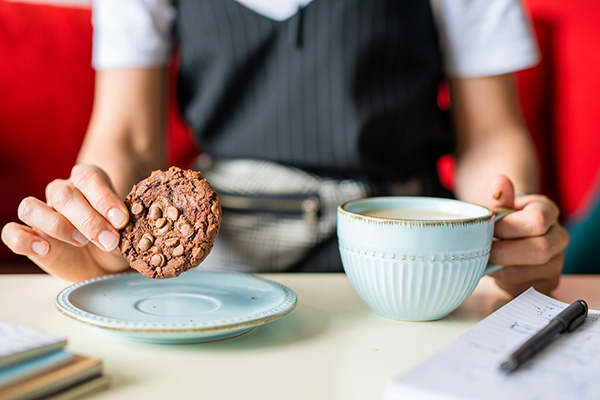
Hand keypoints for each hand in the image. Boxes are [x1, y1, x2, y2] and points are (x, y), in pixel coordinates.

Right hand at [1, 164, 130, 281]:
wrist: (106, 264)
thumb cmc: (117, 239)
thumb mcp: (128, 231)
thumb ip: (125, 226)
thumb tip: (127, 226)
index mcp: (88, 182)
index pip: (88, 178)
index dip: (104, 198)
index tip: (121, 220)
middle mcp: (62, 193)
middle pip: (63, 194)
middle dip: (88, 219)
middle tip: (109, 239)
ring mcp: (42, 214)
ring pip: (31, 207)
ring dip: (57, 225)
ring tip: (81, 241)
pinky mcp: (29, 237)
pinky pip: (12, 232)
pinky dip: (23, 240)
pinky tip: (44, 249)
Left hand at [485, 176, 568, 295]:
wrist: (506, 240)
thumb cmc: (502, 221)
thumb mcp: (498, 207)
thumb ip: (498, 197)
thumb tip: (499, 182)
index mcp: (547, 211)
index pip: (537, 221)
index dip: (507, 227)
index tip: (489, 229)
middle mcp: (559, 237)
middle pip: (539, 250)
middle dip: (504, 252)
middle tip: (486, 249)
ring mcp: (556, 263)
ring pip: (525, 273)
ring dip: (499, 267)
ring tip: (490, 258)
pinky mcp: (547, 283)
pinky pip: (521, 288)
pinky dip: (502, 281)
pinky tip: (498, 270)